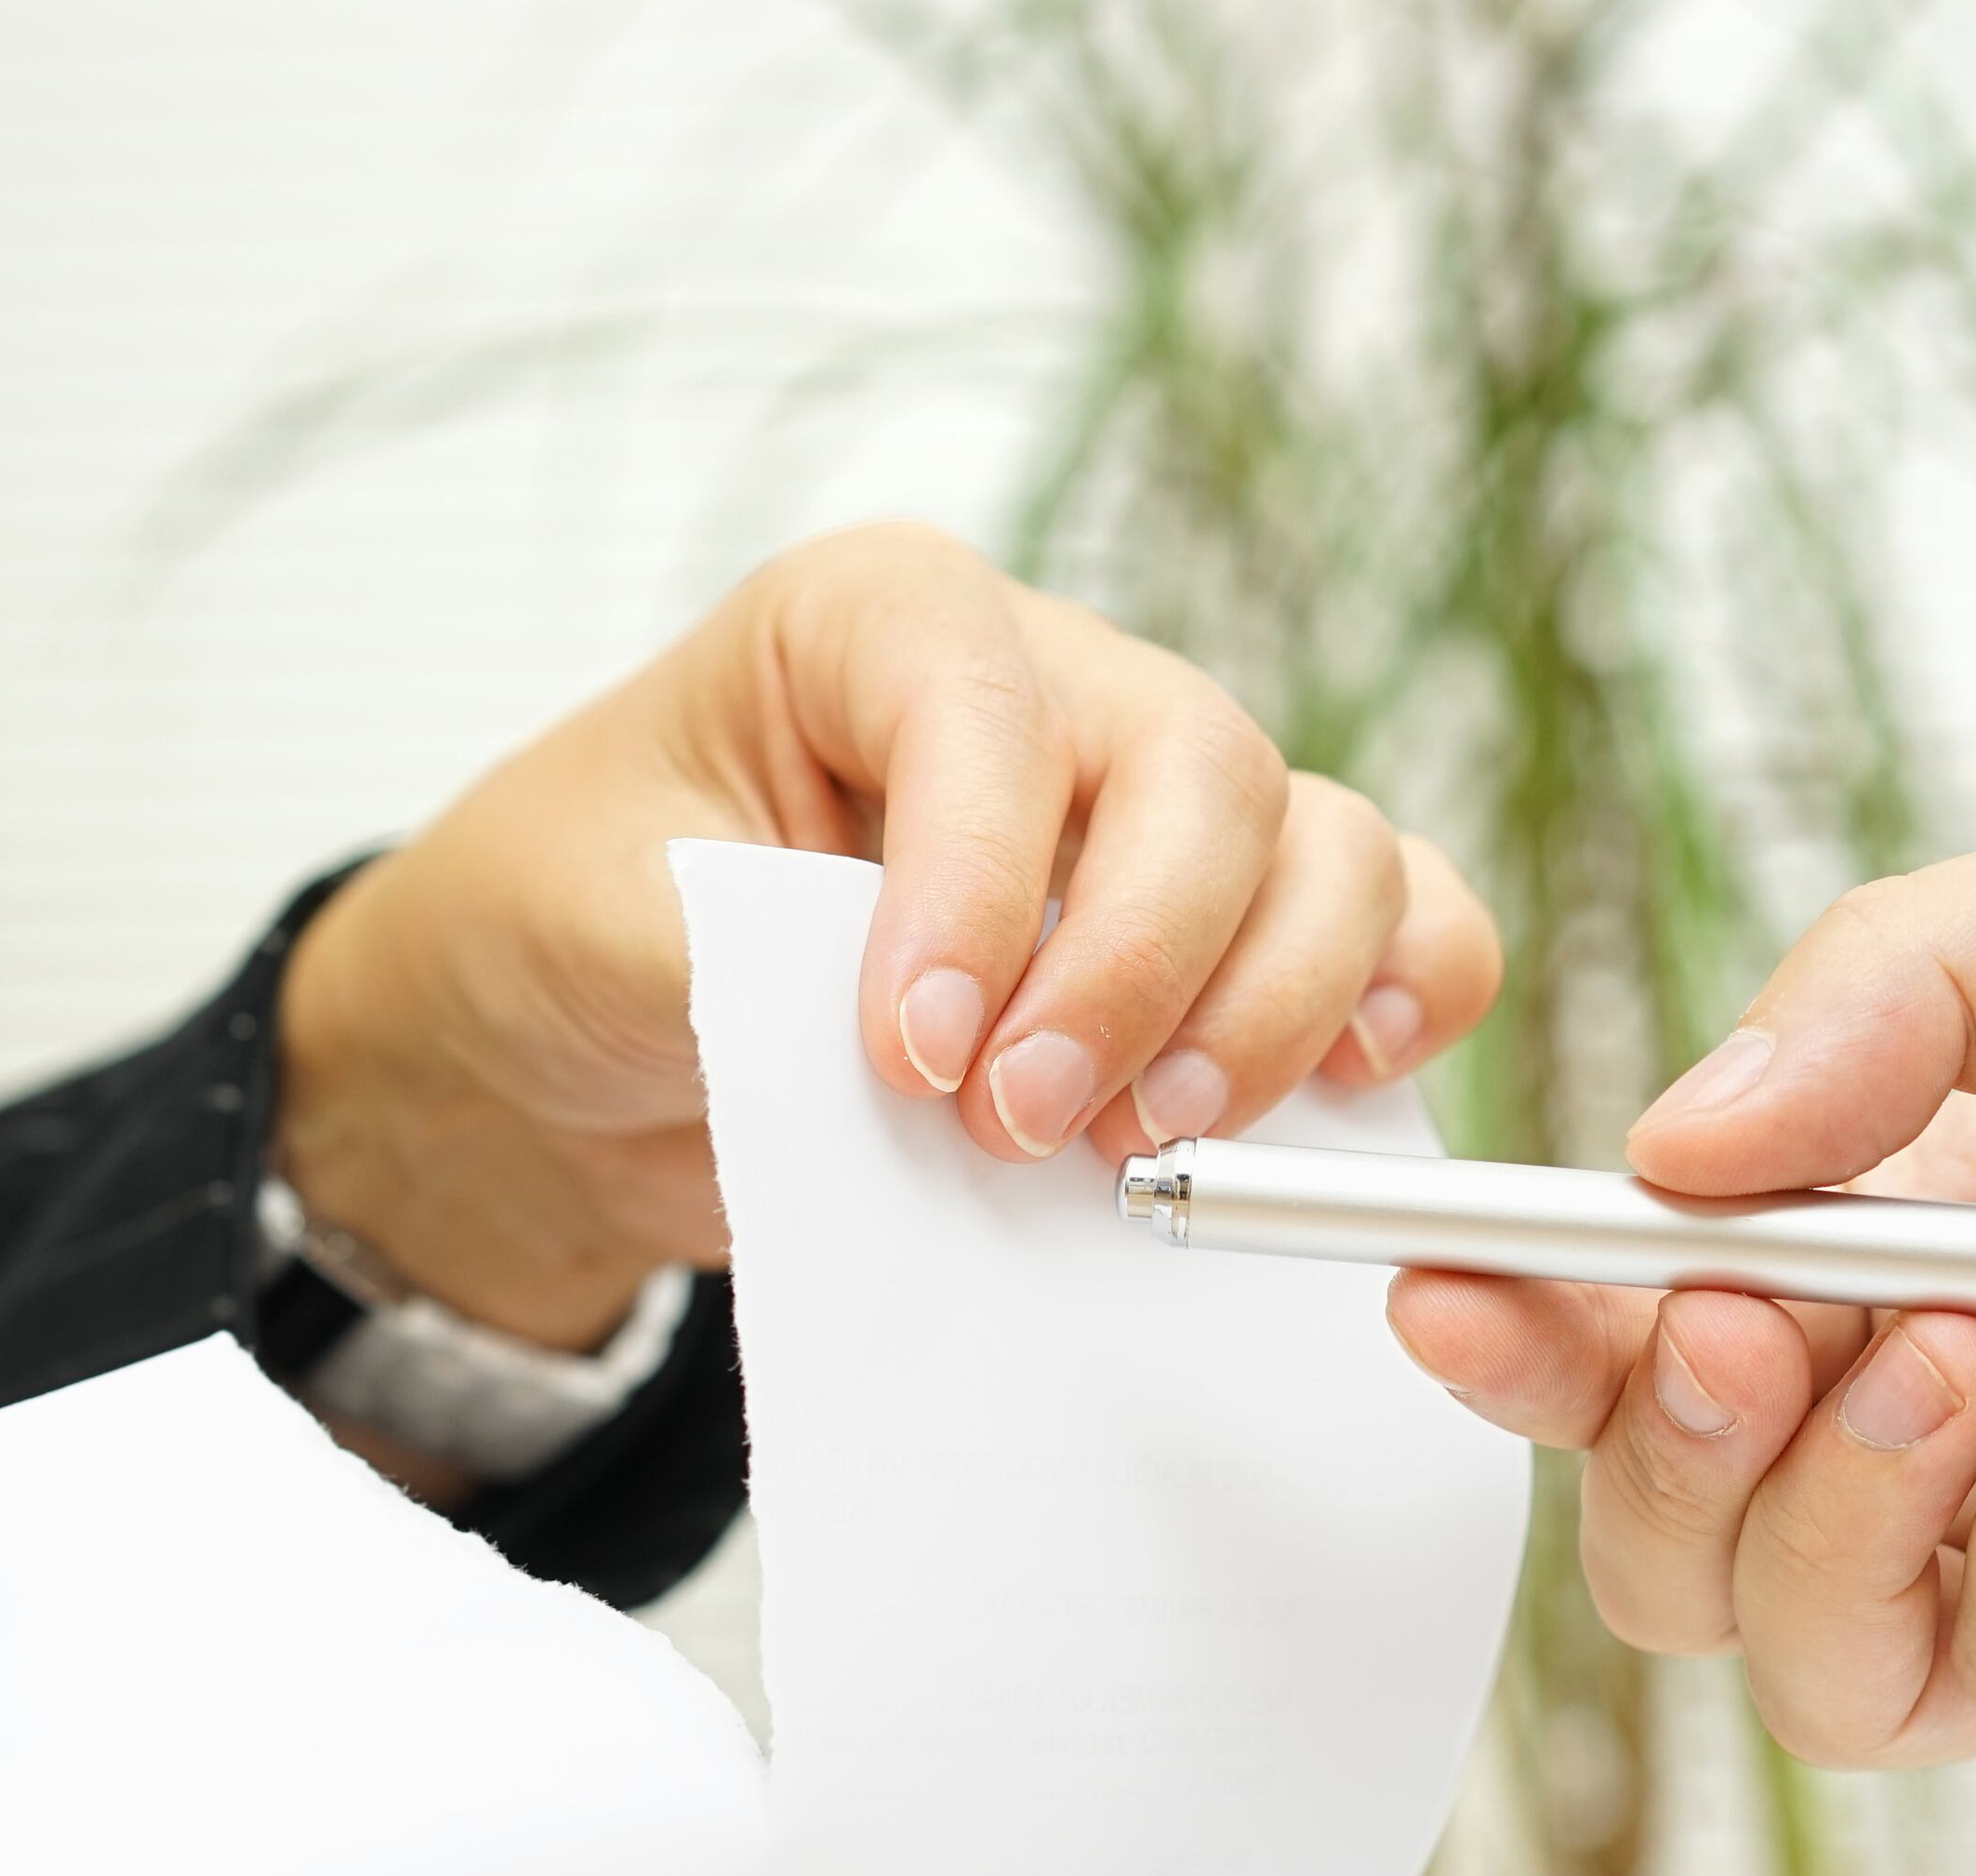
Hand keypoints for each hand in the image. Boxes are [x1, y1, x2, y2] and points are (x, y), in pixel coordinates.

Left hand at [270, 523, 1503, 1345]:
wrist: (576, 1042)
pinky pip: (1389, 925)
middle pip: (1202, 769)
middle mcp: (1050, 686)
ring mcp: (1151, 811)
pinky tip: (1344, 1097)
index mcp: (877, 621)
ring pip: (1323, 847)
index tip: (915, 1052)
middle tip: (1031, 1130)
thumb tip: (938, 1047)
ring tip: (1147, 1153)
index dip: (977, 882)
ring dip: (1273, 1011)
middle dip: (1139, 968)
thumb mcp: (605, 922)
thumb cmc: (577, 927)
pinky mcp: (1210, 941)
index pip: (985, 703)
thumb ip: (753, 961)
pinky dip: (1399, 1001)